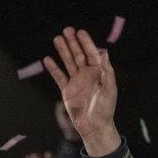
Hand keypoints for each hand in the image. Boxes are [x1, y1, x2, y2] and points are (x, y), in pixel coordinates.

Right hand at [44, 27, 119, 156]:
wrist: (94, 126)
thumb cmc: (105, 109)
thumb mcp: (110, 90)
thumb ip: (107, 72)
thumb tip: (105, 54)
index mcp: (98, 73)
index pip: (92, 54)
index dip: (86, 43)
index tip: (80, 32)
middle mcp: (87, 75)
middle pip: (78, 55)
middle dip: (73, 43)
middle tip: (67, 30)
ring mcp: (76, 81)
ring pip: (68, 62)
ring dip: (63, 51)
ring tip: (57, 39)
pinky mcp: (67, 90)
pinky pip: (59, 76)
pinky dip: (53, 68)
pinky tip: (48, 59)